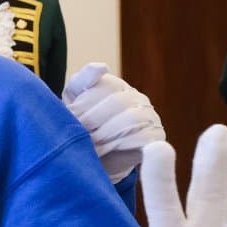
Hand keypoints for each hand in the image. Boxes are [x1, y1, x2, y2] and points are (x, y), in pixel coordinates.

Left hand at [63, 62, 163, 182]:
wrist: (93, 160)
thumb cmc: (81, 124)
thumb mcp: (74, 100)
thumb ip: (82, 81)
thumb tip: (101, 66)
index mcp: (117, 86)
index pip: (105, 85)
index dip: (85, 101)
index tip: (70, 115)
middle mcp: (137, 99)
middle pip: (118, 102)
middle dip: (93, 118)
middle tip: (78, 132)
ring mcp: (150, 118)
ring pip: (131, 119)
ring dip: (106, 133)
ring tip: (90, 144)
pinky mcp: (156, 138)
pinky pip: (144, 138)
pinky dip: (121, 144)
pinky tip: (106, 150)